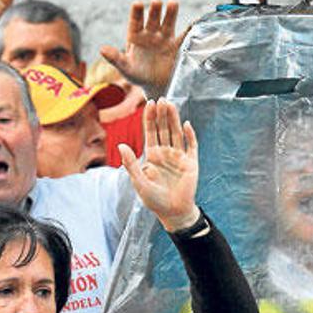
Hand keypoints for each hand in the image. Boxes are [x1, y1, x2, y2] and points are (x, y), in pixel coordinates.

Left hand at [100, 0, 186, 100]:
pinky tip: (191, 25)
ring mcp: (163, 39)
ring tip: (173, 3)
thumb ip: (115, 58)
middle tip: (156, 1)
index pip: (135, 22)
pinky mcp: (175, 47)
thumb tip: (102, 49)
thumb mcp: (125, 68)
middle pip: (152, 20)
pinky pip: (181, 38)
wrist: (155, 86)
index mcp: (135, 36)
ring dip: (170, 14)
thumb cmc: (137, 76)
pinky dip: (186, 32)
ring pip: (167, 24)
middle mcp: (150, 34)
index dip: (136, 13)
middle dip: (154, 11)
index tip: (137, 4)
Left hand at [119, 99, 198, 231]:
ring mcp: (179, 157)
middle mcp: (166, 153)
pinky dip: (190, 135)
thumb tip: (121, 145)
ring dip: (174, 119)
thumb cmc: (154, 199)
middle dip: (162, 115)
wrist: (173, 212)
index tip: (149, 103)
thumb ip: (130, 164)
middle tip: (161, 99)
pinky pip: (191, 146)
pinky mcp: (191, 163)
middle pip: (164, 129)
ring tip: (171, 105)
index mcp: (152, 155)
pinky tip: (186, 125)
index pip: (151, 132)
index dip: (150, 118)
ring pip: (176, 133)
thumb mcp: (138, 182)